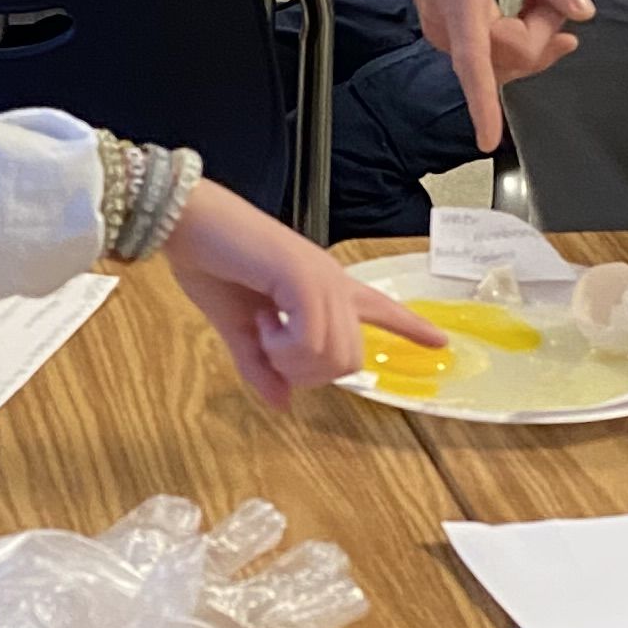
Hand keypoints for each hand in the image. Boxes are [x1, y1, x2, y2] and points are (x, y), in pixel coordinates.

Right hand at [160, 182, 445, 414]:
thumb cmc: (211, 264)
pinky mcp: (303, 278)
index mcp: (321, 289)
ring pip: (333, 356)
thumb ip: (262, 365)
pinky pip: (310, 341)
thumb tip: (281, 403)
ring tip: (261, 327)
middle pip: (349, 359)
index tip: (440, 342)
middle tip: (268, 346)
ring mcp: (321, 279)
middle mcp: (332, 283)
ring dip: (290, 360)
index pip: (378, 308)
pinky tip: (261, 322)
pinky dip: (281, 347)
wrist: (186, 223)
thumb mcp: (237, 329)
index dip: (409, 327)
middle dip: (307, 372)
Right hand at [360, 0, 589, 153]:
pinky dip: (517, 32)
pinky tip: (527, 2)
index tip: (487, 137)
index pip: (473, 58)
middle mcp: (445, 18)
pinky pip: (489, 51)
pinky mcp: (445, 31)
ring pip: (500, 59)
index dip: (483, 102)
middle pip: (508, 57)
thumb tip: (580, 10)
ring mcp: (441, 28)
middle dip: (544, 33)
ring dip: (532, 34)